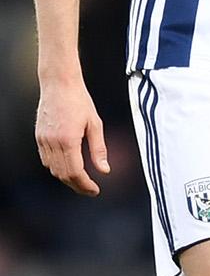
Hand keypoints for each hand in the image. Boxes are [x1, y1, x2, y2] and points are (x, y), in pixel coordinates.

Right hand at [35, 75, 110, 196]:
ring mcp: (43, 139)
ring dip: (66, 178)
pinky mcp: (39, 136)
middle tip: (90, 190)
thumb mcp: (96, 124)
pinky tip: (68, 167)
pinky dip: (56, 168)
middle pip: (62, 174)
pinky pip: (46, 159)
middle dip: (77, 185)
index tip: (95, 190)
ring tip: (81, 181)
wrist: (59, 85)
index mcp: (68, 140)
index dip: (85, 185)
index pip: (75, 172)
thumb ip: (99, 149)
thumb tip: (105, 171)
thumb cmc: (80, 101)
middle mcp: (52, 142)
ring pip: (52, 169)